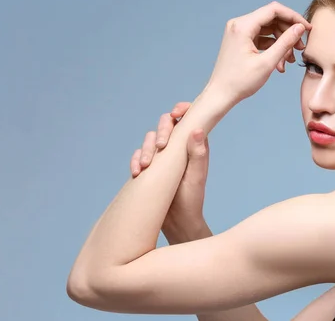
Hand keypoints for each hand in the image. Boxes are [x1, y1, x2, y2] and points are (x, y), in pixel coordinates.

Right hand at [130, 102, 209, 242]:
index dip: (182, 110)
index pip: (188, 120)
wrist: (178, 224)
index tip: (176, 112)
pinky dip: (136, 160)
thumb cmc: (192, 200)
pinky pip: (139, 156)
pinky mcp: (150, 168)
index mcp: (194, 145)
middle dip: (161, 130)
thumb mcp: (196, 177)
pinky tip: (137, 172)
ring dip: (146, 148)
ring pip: (151, 140)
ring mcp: (163, 157)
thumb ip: (197, 154)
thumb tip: (198, 129)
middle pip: (166, 125)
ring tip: (146, 165)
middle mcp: (178, 148)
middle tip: (162, 146)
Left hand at [207, 1, 311, 102]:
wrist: (221, 94)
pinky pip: (262, 37)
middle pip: (272, 19)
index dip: (293, 17)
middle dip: (288, 32)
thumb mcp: (267, 63)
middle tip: (300, 48)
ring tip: (289, 60)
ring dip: (282, 42)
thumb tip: (300, 27)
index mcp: (243, 26)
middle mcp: (239, 24)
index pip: (274, 10)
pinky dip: (272, 47)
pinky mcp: (241, 40)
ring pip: (268, 29)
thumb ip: (285, 43)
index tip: (306, 28)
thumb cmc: (240, 82)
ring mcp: (239, 32)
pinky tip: (280, 63)